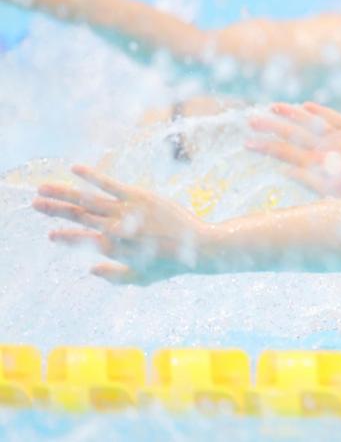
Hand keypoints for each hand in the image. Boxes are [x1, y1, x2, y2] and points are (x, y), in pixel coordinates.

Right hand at [33, 165, 212, 283]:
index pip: (81, 240)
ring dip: (63, 194)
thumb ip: (113, 276)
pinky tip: (75, 169)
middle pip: (79, 217)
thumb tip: (90, 269)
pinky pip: (110, 184)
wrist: (197, 247)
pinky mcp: (139, 197)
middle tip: (34, 203)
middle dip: (54, 210)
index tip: (50, 234)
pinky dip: (92, 176)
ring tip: (42, 188)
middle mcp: (115, 230)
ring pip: (88, 200)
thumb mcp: (140, 279)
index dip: (64, 237)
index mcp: (113, 249)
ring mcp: (125, 212)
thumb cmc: (170, 265)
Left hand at [247, 102, 340, 195]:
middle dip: (272, 126)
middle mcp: (324, 151)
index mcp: (315, 166)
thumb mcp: (335, 191)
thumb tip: (284, 172)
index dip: (266, 146)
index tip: (246, 143)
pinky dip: (322, 111)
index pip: (285, 153)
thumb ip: (311, 180)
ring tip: (275, 107)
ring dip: (292, 115)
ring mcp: (340, 141)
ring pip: (311, 123)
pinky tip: (308, 106)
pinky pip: (336, 118)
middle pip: (293, 134)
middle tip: (251, 119)